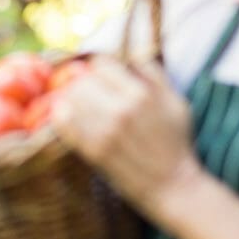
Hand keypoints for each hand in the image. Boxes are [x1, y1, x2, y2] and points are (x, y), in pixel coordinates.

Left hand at [50, 55, 202, 219]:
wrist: (173, 186)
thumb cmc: (176, 143)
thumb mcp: (176, 102)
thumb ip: (154, 74)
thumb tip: (133, 52)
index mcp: (141, 94)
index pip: (101, 63)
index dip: (99, 67)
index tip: (101, 76)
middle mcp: (121, 110)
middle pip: (82, 80)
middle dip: (83, 83)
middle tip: (89, 93)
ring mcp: (105, 132)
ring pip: (70, 99)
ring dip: (71, 100)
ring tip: (79, 105)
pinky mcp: (94, 151)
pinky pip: (64, 125)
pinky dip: (62, 118)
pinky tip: (68, 118)